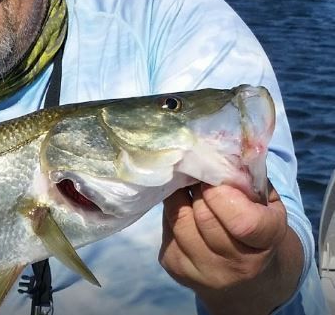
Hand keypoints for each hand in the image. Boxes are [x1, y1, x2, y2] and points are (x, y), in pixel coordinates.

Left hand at [159, 183, 302, 314]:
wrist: (248, 281)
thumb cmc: (257, 229)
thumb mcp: (267, 204)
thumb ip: (249, 181)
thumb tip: (219, 153)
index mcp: (265, 245)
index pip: (243, 222)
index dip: (223, 195)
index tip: (215, 178)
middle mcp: (236, 266)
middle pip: (204, 217)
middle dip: (197, 189)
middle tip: (196, 174)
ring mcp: (204, 271)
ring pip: (180, 221)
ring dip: (179, 198)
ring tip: (187, 188)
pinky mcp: (177, 269)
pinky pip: (166, 230)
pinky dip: (172, 212)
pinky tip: (183, 209)